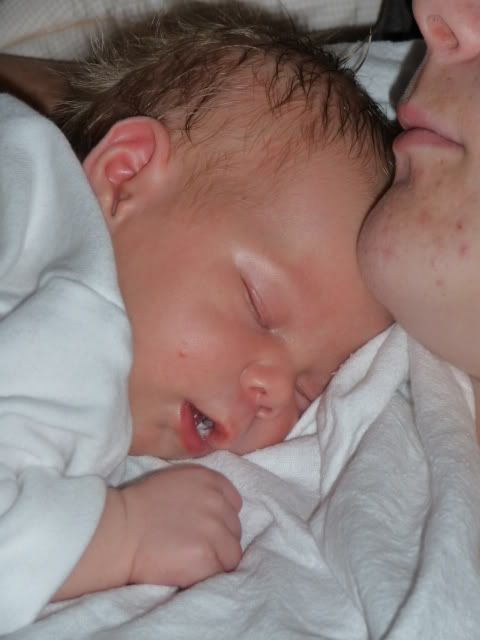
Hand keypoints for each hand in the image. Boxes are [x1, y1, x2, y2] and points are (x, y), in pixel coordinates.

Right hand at [122, 465, 242, 587]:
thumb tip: (214, 511)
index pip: (234, 503)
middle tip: (193, 547)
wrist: (118, 531)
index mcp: (209, 479)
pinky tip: (188, 570)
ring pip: (232, 553)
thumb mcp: (175, 481)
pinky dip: (207, 574)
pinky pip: (221, 572)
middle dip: (219, 540)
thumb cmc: (137, 506)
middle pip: (234, 529)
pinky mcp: (207, 556)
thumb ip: (200, 491)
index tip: (205, 529)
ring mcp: (214, 529)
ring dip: (216, 560)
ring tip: (190, 561)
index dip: (221, 519)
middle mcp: (217, 501)